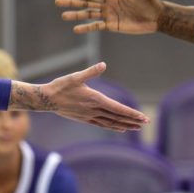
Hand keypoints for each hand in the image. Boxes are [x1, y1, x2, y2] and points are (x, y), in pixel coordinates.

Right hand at [12, 62, 146, 132]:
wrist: (47, 99)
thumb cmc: (61, 86)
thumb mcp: (76, 76)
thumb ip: (91, 71)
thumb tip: (103, 64)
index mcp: (95, 99)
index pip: (118, 108)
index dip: (131, 113)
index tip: (142, 117)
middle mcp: (94, 110)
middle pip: (117, 117)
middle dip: (132, 120)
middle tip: (146, 122)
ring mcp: (89, 116)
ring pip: (111, 123)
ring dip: (125, 125)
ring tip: (137, 127)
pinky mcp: (85, 118)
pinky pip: (102, 125)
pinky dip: (113, 126)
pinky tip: (120, 128)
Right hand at [56, 0, 162, 34]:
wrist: (156, 17)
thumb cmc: (150, 3)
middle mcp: (108, 4)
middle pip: (86, 2)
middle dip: (72, 2)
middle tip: (58, 1)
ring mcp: (109, 15)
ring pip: (88, 14)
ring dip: (76, 15)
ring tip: (63, 15)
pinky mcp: (112, 25)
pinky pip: (96, 26)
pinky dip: (86, 28)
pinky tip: (76, 29)